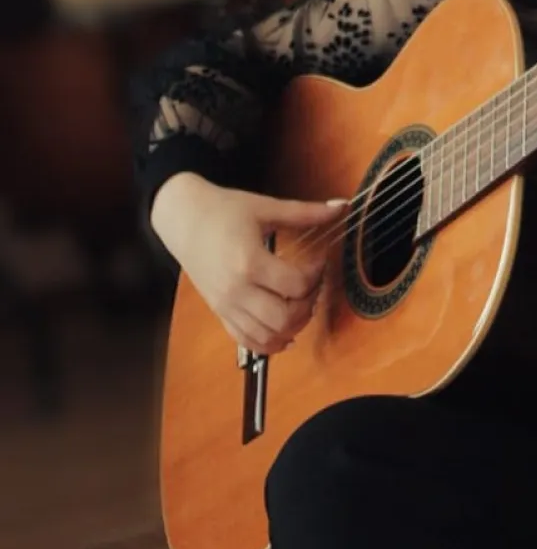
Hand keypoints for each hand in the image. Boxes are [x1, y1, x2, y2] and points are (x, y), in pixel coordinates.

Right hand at [151, 173, 345, 354]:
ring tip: (301, 302)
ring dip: (294, 326)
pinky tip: (286, 330)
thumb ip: (305, 212)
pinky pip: (247, 341)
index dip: (318, 275)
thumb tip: (342, 205)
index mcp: (250, 262)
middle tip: (313, 285)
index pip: (296, 285)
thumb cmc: (223, 209)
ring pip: (268, 336)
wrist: (182, 218)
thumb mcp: (266, 207)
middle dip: (308, 304)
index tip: (320, 260)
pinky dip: (270, 343)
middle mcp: (237, 291)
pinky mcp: (220, 313)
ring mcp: (226, 306)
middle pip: (284, 318)